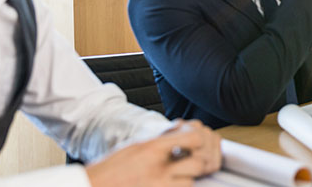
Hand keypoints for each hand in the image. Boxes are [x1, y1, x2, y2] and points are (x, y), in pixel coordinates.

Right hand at [85, 121, 221, 186]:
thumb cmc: (109, 169)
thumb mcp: (135, 146)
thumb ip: (160, 139)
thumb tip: (182, 130)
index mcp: (152, 148)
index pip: (194, 137)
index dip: (201, 139)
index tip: (198, 142)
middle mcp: (159, 168)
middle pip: (200, 162)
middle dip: (202, 161)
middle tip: (199, 160)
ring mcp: (160, 186)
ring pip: (192, 182)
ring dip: (191, 179)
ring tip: (183, 175)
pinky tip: (174, 183)